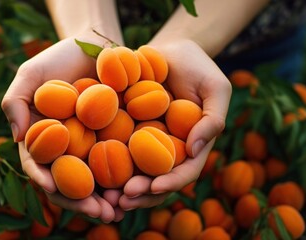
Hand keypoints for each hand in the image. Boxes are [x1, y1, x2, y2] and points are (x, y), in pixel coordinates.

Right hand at [1, 37, 121, 222]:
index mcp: (43, 140)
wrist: (96, 46)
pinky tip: (138, 189)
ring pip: (96, 182)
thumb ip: (16, 101)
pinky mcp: (117, 141)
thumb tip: (17, 138)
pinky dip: (127, 180)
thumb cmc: (60, 58)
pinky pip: (121, 164)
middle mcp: (67, 150)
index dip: (44, 180)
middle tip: (98, 212)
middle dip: (80, 202)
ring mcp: (91, 148)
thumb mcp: (31, 74)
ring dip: (105, 200)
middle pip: (70, 184)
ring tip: (118, 210)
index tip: (52, 188)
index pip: (40, 167)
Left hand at [119, 39, 231, 209]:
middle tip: (122, 200)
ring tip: (104, 196)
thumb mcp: (216, 88)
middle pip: (155, 180)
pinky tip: (89, 171)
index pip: (183, 172)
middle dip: (140, 194)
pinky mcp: (124, 131)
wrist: (168, 51)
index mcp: (190, 146)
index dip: (170, 183)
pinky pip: (114, 150)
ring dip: (119, 188)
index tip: (153, 187)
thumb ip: (213, 119)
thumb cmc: (197, 67)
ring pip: (133, 173)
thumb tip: (195, 150)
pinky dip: (104, 164)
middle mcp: (166, 150)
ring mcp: (144, 143)